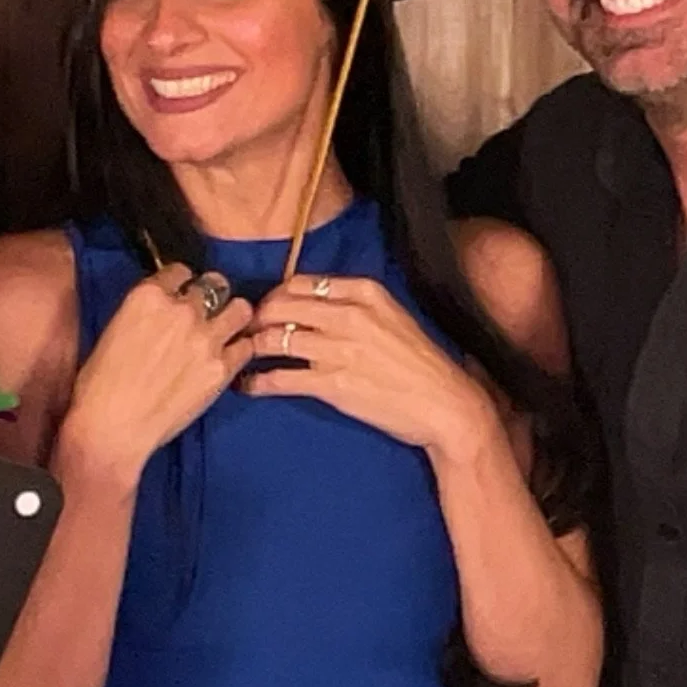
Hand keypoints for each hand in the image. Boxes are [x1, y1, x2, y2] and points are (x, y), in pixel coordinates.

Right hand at [58, 263, 255, 483]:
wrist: (113, 427)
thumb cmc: (99, 384)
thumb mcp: (115, 328)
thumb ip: (146, 311)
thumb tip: (161, 311)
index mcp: (148, 295)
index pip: (180, 271)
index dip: (182, 283)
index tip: (181, 294)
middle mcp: (182, 309)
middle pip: (215, 284)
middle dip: (211, 295)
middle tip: (207, 311)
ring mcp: (206, 338)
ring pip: (240, 309)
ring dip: (233, 316)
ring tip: (226, 329)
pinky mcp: (221, 368)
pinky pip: (246, 347)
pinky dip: (239, 350)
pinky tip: (229, 357)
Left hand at [244, 274, 499, 459]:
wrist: (445, 404)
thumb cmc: (419, 362)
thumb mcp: (390, 315)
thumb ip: (353, 304)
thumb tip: (310, 303)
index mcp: (364, 291)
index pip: (300, 282)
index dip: (274, 294)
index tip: (266, 308)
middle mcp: (349, 314)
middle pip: (280, 305)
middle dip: (256, 317)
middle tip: (247, 331)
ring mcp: (339, 349)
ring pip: (276, 338)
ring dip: (251, 347)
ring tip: (242, 356)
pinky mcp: (332, 384)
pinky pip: (281, 378)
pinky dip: (258, 382)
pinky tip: (248, 387)